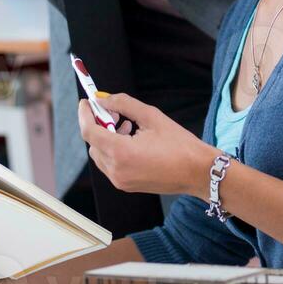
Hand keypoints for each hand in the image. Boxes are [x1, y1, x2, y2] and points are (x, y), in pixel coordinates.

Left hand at [79, 94, 217, 197]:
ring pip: (100, 154)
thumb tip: (104, 98)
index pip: (89, 131)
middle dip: (99, 124)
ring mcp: (120, 180)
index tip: (86, 102)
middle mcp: (116, 170)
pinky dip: (114, 150)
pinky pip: (110, 164)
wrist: (197, 172)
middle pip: (93, 142)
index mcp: (121, 152)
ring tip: (127, 125)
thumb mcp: (151, 116)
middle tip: (113, 110)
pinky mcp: (126, 185)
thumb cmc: (179, 145)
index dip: (84, 114)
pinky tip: (131, 139)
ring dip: (107, 137)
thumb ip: (124, 104)